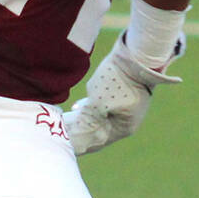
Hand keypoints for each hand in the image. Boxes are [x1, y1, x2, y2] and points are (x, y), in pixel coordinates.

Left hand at [63, 33, 181, 155]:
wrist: (134, 56)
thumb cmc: (117, 82)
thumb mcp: (98, 104)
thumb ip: (88, 121)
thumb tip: (78, 134)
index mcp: (125, 127)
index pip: (99, 141)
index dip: (81, 141)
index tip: (64, 141)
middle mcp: (128, 120)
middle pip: (101, 128)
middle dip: (83, 128)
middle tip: (64, 129)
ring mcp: (128, 107)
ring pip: (102, 115)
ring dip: (86, 116)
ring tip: (69, 116)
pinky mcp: (125, 94)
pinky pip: (106, 105)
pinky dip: (92, 106)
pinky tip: (79, 105)